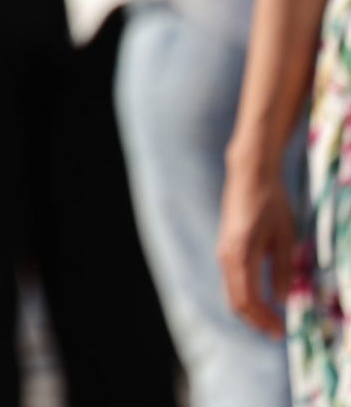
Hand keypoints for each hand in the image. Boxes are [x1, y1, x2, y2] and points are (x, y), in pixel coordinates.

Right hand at [218, 163, 299, 336]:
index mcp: (241, 255)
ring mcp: (223, 252)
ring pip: (232, 292)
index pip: (249, 300)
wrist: (249, 174)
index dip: (265, 320)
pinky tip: (263, 298)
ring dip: (251, 310)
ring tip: (272, 320)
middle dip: (256, 320)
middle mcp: (226, 257)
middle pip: (236, 301)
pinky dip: (246, 296)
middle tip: (278, 332)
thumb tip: (283, 300)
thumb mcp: (285, 237)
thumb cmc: (271, 203)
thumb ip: (282, 269)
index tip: (283, 332)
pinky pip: (232, 281)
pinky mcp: (226, 248)